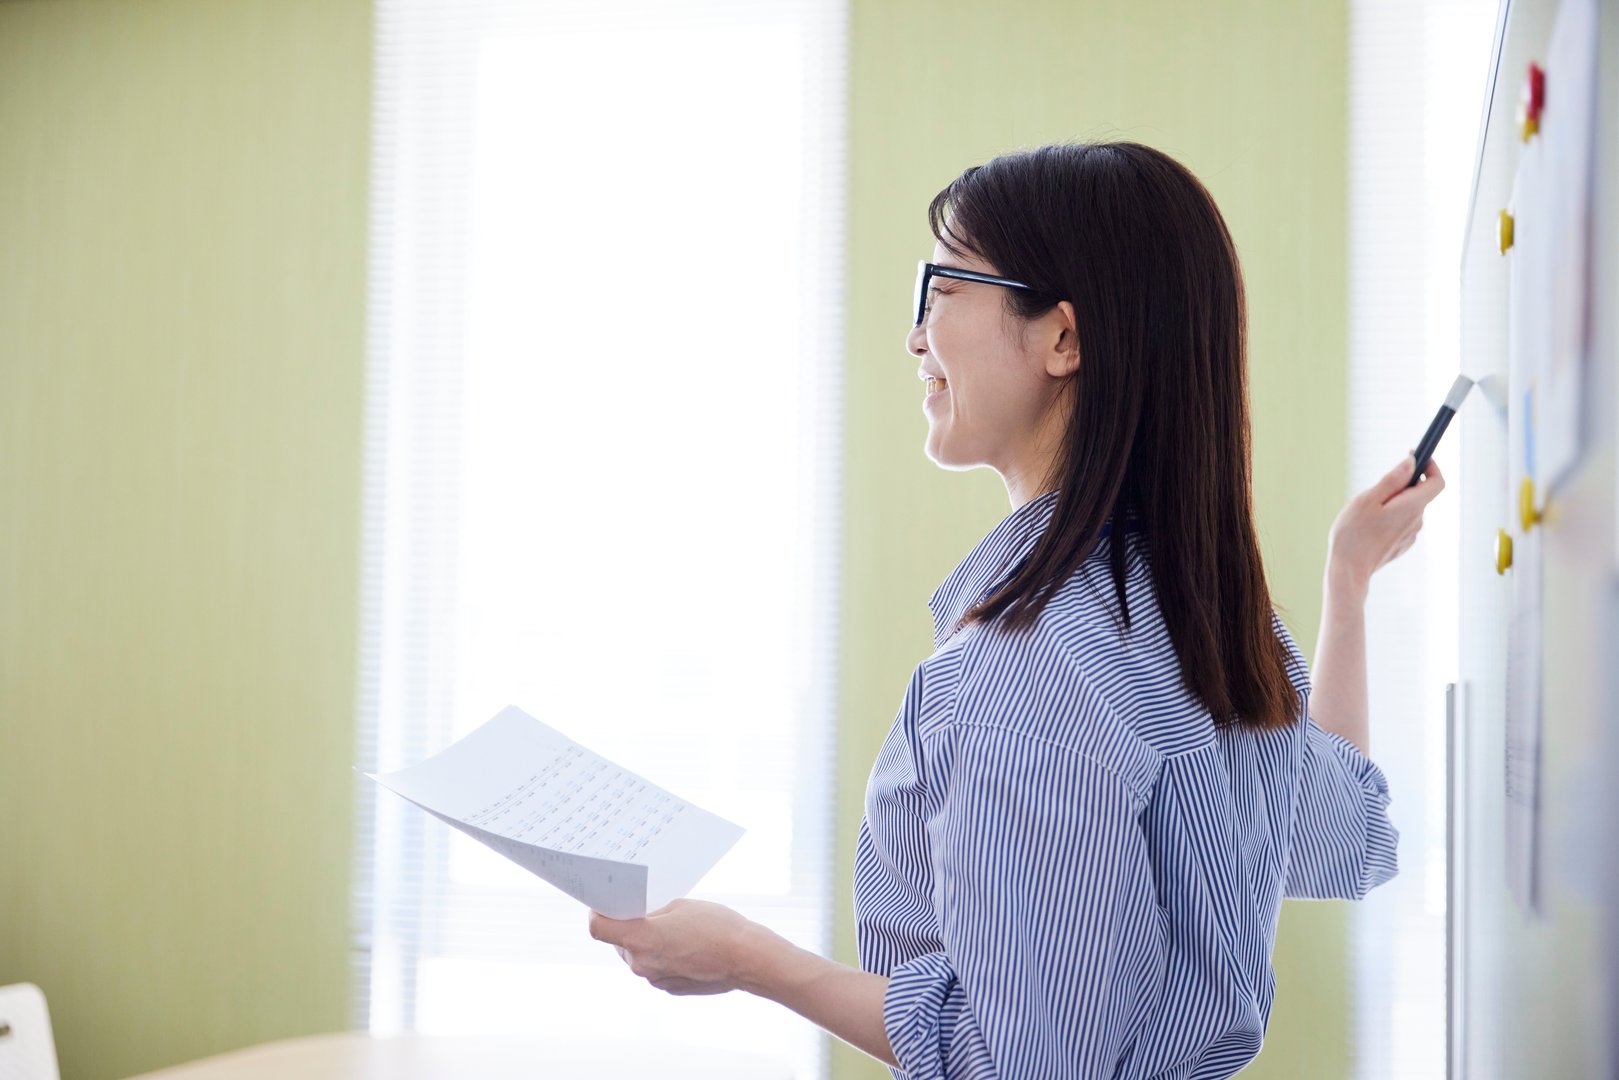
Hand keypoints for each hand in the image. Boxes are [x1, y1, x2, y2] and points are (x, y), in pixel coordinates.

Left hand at [587, 899, 761, 995]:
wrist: (747, 958)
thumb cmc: (716, 925)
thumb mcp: (680, 906)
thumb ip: (654, 913)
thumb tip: (642, 918)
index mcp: (640, 939)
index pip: (599, 928)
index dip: (598, 913)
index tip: (604, 904)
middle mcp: (641, 963)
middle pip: (619, 942)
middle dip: (628, 927)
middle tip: (645, 911)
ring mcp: (655, 979)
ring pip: (638, 956)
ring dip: (646, 942)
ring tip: (671, 929)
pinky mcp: (669, 988)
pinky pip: (656, 968)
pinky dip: (663, 956)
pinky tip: (684, 946)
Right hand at [1325, 453, 1446, 596]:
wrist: (1349, 570)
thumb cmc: (1354, 533)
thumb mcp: (1368, 499)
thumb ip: (1393, 480)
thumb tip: (1411, 462)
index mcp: (1412, 506)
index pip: (1437, 481)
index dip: (1430, 466)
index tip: (1416, 455)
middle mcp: (1417, 520)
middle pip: (1419, 493)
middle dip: (1402, 485)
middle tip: (1376, 488)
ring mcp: (1410, 535)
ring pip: (1408, 508)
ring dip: (1393, 502)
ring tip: (1367, 512)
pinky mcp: (1402, 544)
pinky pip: (1401, 522)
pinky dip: (1390, 517)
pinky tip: (1369, 526)